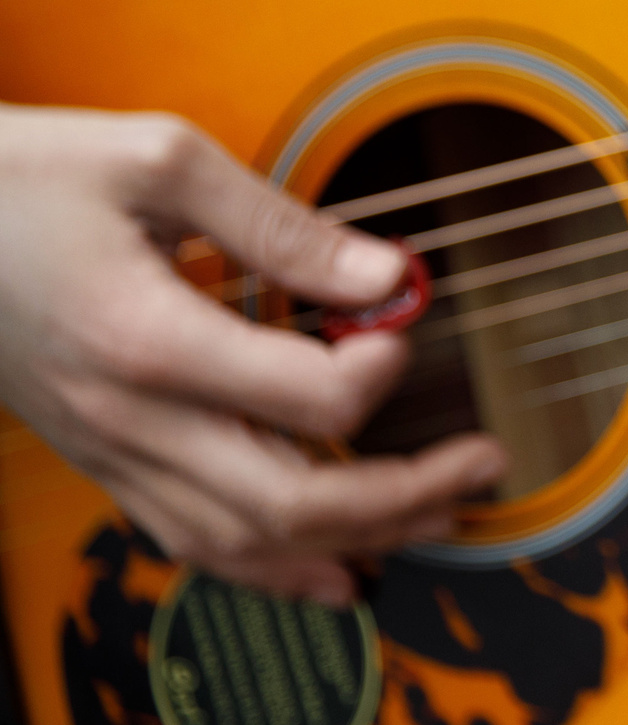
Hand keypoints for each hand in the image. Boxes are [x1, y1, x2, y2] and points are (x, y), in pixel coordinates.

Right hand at [0, 105, 506, 600]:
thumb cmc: (23, 177)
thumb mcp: (158, 159)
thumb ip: (280, 224)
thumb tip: (387, 273)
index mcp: (145, 336)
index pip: (305, 394)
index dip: (381, 371)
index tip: (407, 327)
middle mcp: (126, 415)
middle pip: (287, 500)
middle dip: (404, 494)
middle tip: (484, 465)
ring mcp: (108, 449)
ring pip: (245, 541)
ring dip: (357, 539)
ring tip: (443, 515)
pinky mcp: (101, 458)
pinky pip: (193, 540)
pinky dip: (276, 565)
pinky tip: (339, 564)